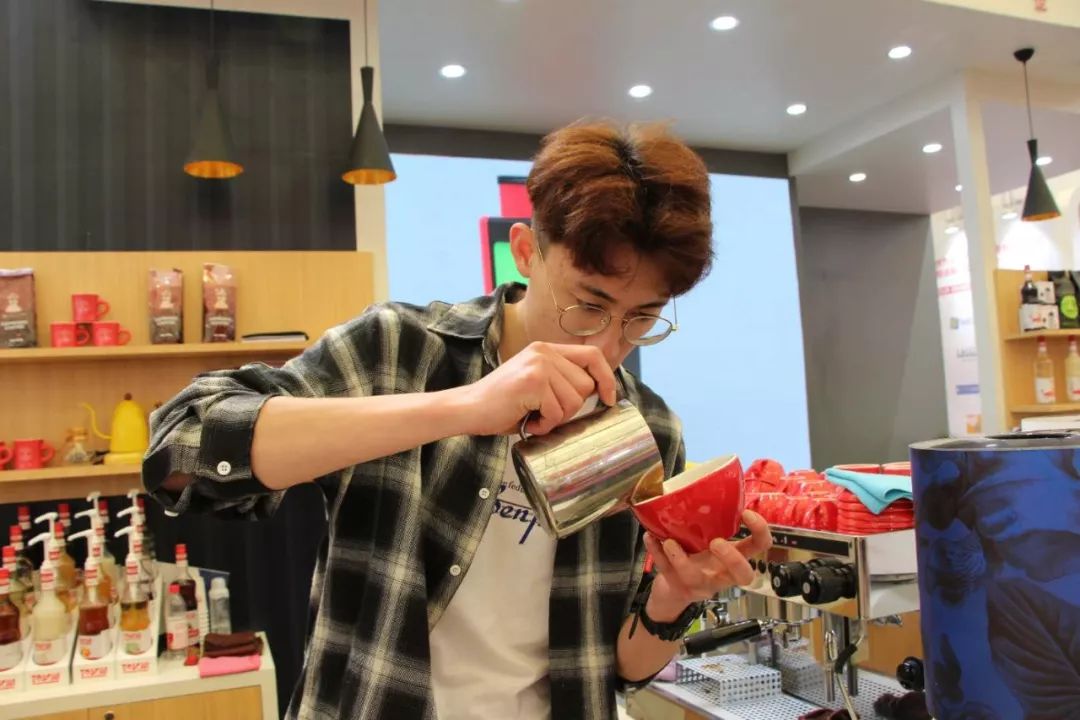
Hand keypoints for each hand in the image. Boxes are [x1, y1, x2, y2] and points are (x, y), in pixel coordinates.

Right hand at [458, 341, 616, 435]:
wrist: (467, 409)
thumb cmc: (501, 405)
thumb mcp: (536, 384)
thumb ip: (561, 380)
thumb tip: (599, 392)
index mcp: (546, 349)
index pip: (593, 355)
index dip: (606, 378)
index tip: (609, 398)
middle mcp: (544, 352)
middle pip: (586, 385)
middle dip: (571, 408)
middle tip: (544, 412)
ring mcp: (539, 365)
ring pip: (574, 401)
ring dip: (556, 418)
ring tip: (533, 415)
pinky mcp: (533, 382)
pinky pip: (557, 412)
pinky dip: (544, 425)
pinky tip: (526, 420)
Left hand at [643, 511, 772, 621]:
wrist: (675, 589)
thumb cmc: (698, 556)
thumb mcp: (710, 539)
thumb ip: (713, 520)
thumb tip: (710, 482)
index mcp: (735, 557)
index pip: (760, 546)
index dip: (760, 532)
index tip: (746, 513)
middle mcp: (723, 574)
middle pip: (742, 575)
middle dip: (731, 558)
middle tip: (716, 542)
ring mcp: (700, 584)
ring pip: (695, 577)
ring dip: (681, 559)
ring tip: (669, 541)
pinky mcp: (678, 587)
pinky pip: (666, 571)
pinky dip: (656, 553)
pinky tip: (650, 537)